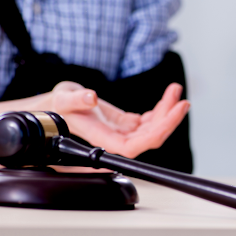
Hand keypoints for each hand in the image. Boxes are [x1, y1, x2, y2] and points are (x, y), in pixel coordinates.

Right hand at [47, 81, 189, 157]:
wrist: (53, 107)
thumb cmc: (54, 107)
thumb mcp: (63, 98)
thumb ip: (76, 99)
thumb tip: (91, 98)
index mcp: (102, 137)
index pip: (134, 145)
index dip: (156, 134)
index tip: (171, 116)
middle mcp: (115, 138)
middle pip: (149, 137)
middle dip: (169, 119)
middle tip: (182, 100)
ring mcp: (122, 132)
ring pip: (151, 128)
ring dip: (166, 111)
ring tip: (175, 90)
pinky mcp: (124, 124)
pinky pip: (147, 122)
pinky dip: (159, 110)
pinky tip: (166, 98)